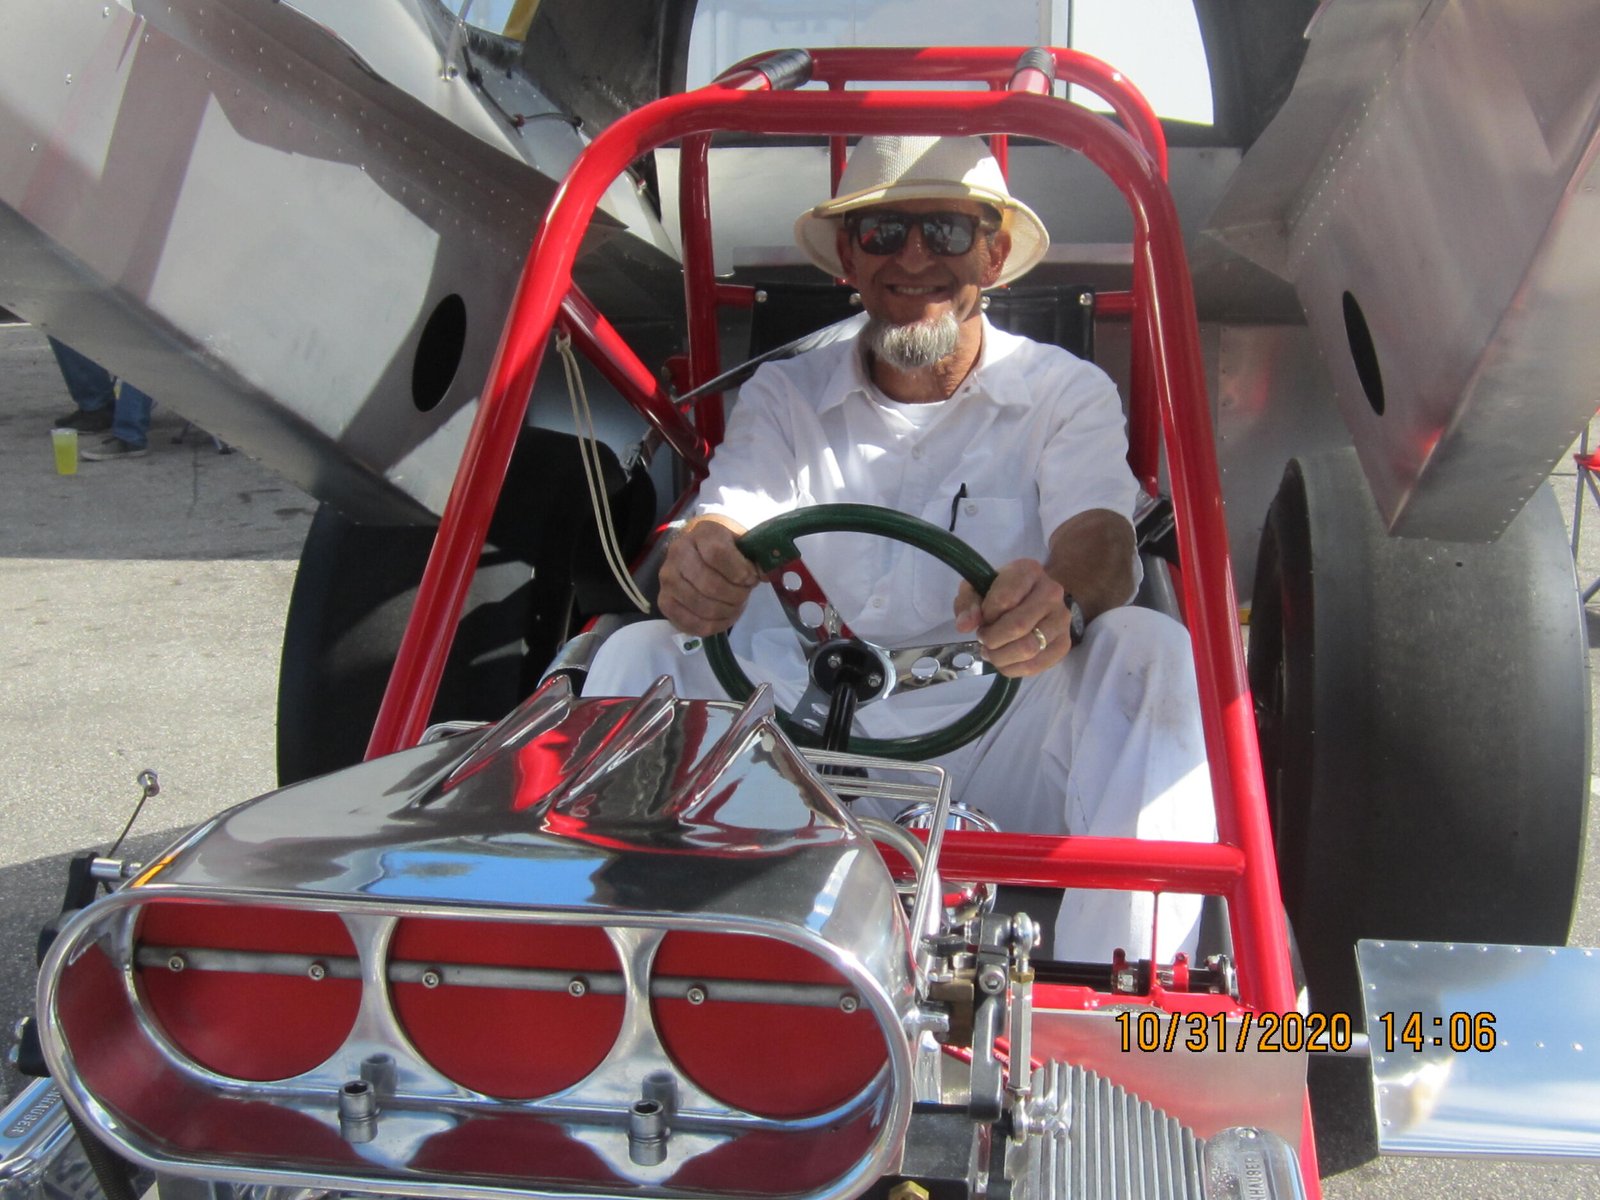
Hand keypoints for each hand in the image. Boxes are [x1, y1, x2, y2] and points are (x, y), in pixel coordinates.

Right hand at [659, 517, 760, 636]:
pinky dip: (712, 626)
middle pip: (710, 584)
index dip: (739, 572)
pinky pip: (690, 623)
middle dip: (736, 596)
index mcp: (702, 533)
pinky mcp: (664, 601)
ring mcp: (667, 578)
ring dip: (726, 612)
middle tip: (744, 594)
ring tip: (735, 605)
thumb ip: (756, 557)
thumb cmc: (728, 548)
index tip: (752, 578)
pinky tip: (723, 618)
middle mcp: (678, 552)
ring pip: (702, 606)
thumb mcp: (744, 543)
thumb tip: (765, 575)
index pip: (717, 554)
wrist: (701, 551)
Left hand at [953, 558, 1071, 677]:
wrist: (1032, 599)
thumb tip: (965, 625)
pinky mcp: (1064, 643)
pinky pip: (1037, 665)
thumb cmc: (1000, 592)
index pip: (1004, 600)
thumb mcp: (976, 589)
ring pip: (1029, 649)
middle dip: (992, 639)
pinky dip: (1014, 669)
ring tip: (991, 652)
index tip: (983, 618)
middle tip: (983, 640)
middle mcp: (1052, 592)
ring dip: (1001, 657)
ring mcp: (1061, 619)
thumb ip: (967, 604)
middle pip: (1018, 626)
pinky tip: (1005, 662)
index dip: (986, 616)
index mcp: (1029, 571)